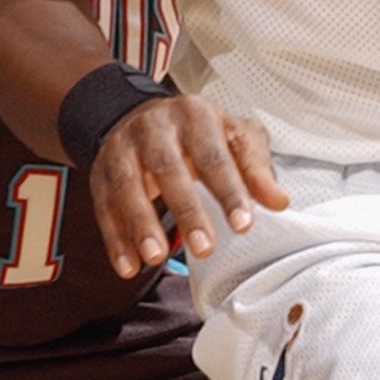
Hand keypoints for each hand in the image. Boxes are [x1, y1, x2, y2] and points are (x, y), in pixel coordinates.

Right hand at [91, 92, 287, 273]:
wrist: (140, 114)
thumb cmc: (198, 132)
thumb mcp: (234, 137)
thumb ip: (256, 168)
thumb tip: (278, 201)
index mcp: (195, 115)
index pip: (214, 156)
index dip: (229, 191)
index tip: (243, 225)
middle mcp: (154, 127)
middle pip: (168, 168)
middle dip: (186, 211)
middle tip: (205, 248)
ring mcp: (122, 148)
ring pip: (127, 186)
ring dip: (140, 225)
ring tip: (155, 258)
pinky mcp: (101, 172)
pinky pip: (103, 206)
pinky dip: (114, 239)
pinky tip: (128, 266)